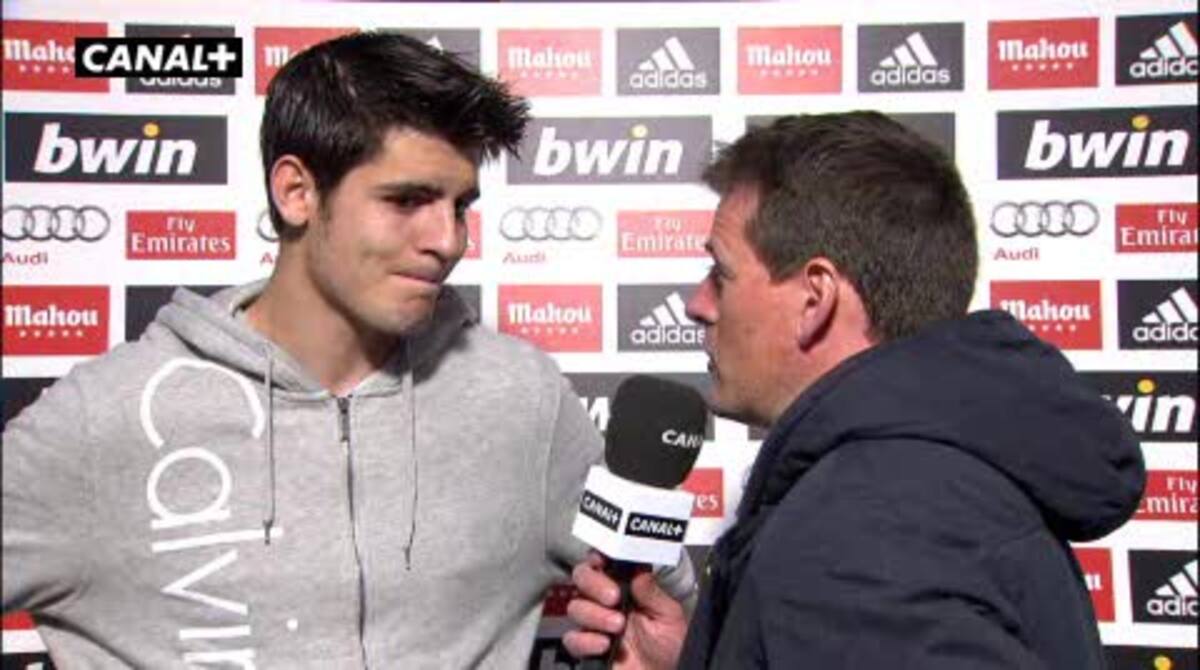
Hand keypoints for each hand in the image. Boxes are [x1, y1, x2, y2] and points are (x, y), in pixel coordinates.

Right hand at [563, 551, 688, 669]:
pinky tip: (604, 644)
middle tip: (614, 597)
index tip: (604, 560)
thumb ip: (653, 593)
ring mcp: (595, 623)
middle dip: (595, 583)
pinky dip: (586, 640)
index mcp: (627, 586)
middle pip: (582, 577)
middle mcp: (606, 601)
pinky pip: (572, 638)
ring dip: (595, 614)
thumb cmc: (669, 646)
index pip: (604, 562)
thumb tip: (639, 571)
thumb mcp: (669, 616)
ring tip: (618, 626)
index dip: (600, 556)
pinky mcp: (587, 647)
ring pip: (576, 606)